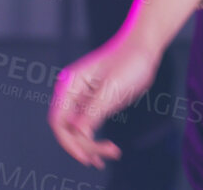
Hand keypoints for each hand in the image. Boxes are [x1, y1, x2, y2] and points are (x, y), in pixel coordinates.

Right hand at [47, 36, 159, 168]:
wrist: (145, 47)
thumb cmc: (129, 61)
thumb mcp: (113, 87)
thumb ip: (94, 110)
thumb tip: (78, 132)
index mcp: (69, 85)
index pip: (58, 120)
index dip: (68, 141)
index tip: (85, 156)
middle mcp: (71, 93)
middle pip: (67, 128)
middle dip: (84, 144)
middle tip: (108, 155)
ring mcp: (81, 99)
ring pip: (78, 130)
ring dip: (91, 145)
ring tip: (113, 153)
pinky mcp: (93, 104)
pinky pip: (88, 127)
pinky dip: (96, 138)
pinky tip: (109, 150)